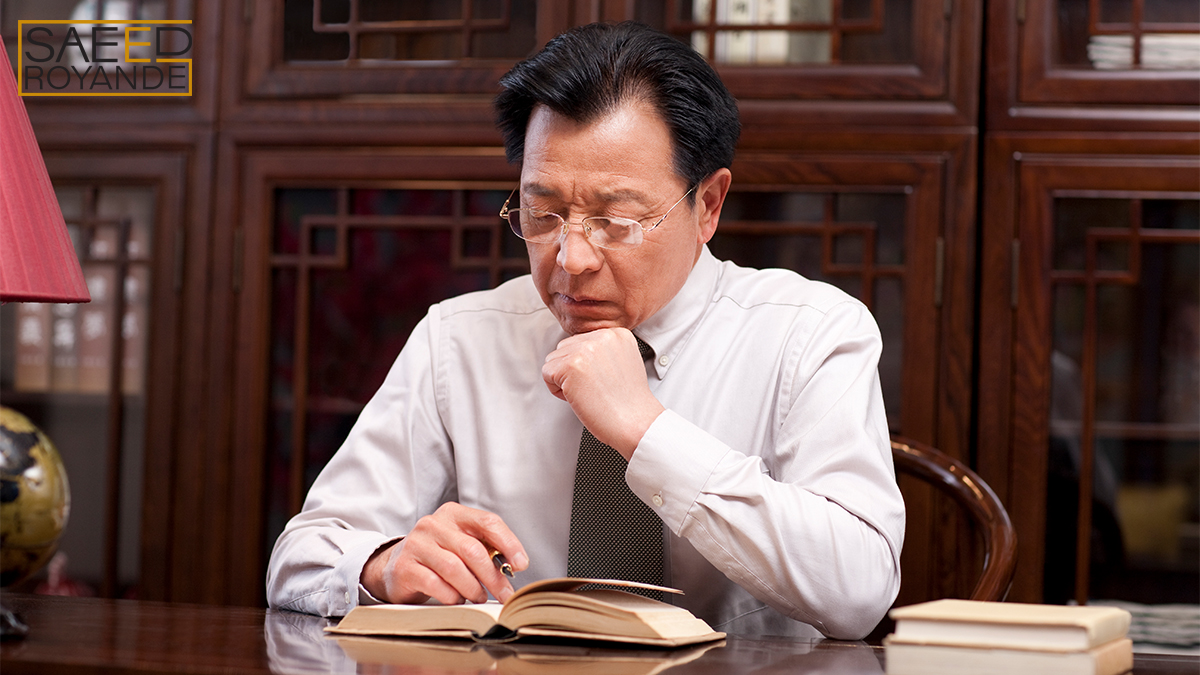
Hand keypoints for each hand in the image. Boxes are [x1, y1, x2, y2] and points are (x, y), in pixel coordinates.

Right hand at [361, 502, 527, 604]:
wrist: (393, 567)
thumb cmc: (436, 556)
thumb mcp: (460, 544)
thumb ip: (484, 548)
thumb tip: (514, 566)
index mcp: (453, 514)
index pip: (488, 521)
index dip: (509, 543)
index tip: (521, 564)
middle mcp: (433, 524)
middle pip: (472, 549)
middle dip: (493, 576)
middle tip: (504, 593)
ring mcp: (416, 545)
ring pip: (454, 568)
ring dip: (473, 588)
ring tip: (479, 597)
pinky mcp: (405, 568)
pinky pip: (436, 585)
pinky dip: (452, 596)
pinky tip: (456, 599)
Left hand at [542, 327, 664, 458]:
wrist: (635, 423)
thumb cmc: (629, 402)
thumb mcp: (625, 362)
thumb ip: (604, 351)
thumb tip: (579, 352)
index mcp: (616, 334)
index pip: (582, 341)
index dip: (585, 365)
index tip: (599, 380)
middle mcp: (601, 337)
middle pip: (565, 347)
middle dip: (572, 370)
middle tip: (592, 389)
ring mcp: (585, 349)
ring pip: (553, 359)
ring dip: (563, 379)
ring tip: (587, 393)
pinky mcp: (570, 365)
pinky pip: (547, 373)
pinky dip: (556, 390)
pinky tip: (579, 397)